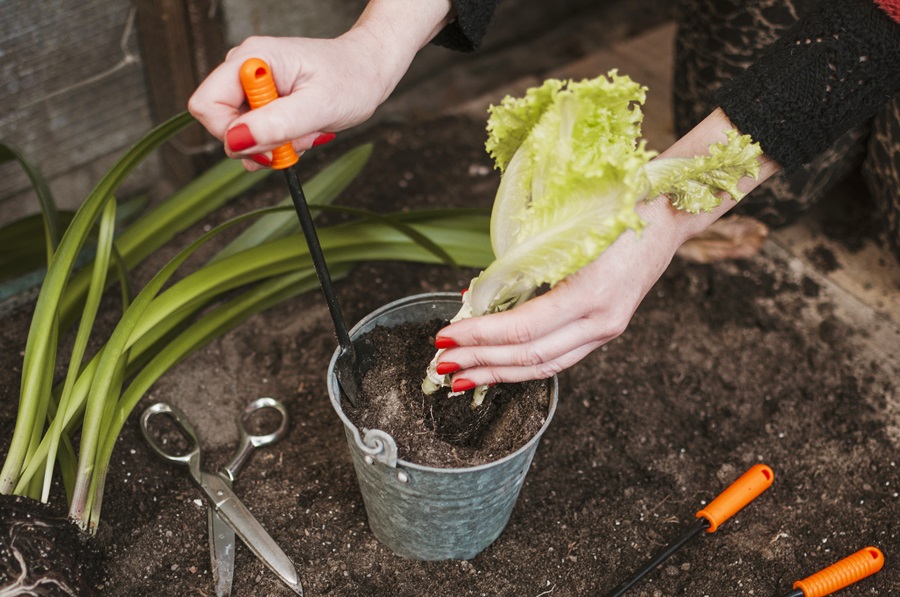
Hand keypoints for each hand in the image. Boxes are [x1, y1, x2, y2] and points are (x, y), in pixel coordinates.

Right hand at [188, 0, 452, 168]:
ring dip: (273, 143)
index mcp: (252, 59)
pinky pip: (258, 132)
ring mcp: (253, 85)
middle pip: (221, 122)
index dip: (230, 134)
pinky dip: (280, 141)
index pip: (206, 105)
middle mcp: (246, 69)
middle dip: (258, 142)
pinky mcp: (264, 99)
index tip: (269, 143)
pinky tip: (302, 132)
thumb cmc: (352, 79)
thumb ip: (276, 123)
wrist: (371, 69)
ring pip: (242, 132)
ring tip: (305, 131)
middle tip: (295, 138)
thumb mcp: (319, 107)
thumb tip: (235, 141)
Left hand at [434, 109, 780, 387]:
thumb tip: (476, 295)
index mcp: (591, 294)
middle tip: (439, 365)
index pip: (523, 328)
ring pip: (543, 367)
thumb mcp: (567, 231)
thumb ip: (523, 265)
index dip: (480, 336)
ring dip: (497, 373)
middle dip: (480, 362)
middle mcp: (601, 321)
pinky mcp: (603, 331)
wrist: (667, 215)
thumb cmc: (616, 210)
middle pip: (530, 356)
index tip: (444, 337)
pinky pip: (556, 358)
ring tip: (460, 377)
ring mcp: (605, 330)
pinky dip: (521, 365)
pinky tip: (494, 365)